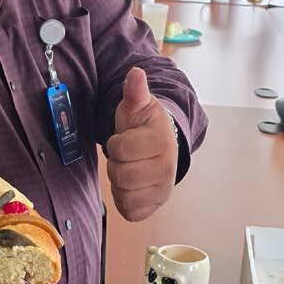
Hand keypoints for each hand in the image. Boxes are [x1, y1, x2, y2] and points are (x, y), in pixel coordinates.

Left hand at [106, 67, 178, 221]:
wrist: (160, 147)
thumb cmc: (143, 126)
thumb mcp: (137, 106)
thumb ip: (135, 92)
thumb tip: (136, 73)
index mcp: (161, 141)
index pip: (120, 149)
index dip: (116, 143)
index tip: (126, 138)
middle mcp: (167, 169)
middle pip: (120, 174)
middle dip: (117, 163)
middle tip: (126, 156)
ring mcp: (163, 191)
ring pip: (124, 194)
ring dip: (119, 182)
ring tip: (129, 168)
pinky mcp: (154, 207)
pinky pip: (129, 211)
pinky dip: (124, 199)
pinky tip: (131, 185)